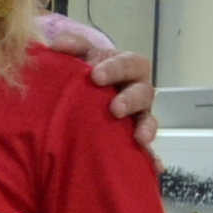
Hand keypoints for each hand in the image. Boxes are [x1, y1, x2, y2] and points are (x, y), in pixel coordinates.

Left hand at [40, 15, 157, 147]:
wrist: (84, 95)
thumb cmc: (87, 71)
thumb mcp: (82, 55)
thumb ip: (73, 47)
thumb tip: (57, 45)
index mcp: (127, 68)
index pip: (128, 63)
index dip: (114, 69)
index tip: (95, 75)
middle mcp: (138, 91)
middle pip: (143, 93)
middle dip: (130, 100)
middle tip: (114, 109)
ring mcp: (138, 116)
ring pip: (148, 120)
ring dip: (145, 128)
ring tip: (139, 139)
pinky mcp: (133, 138)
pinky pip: (147, 150)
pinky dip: (151, 158)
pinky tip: (155, 168)